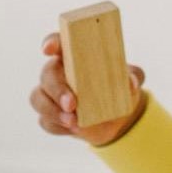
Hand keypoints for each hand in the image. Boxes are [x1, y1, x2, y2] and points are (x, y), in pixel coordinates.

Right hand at [31, 31, 147, 144]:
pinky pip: (45, 121)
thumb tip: (131, 82)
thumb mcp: (131, 80)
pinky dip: (57, 126)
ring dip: (53, 111)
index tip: (48, 49)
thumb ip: (133, 76)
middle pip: (47, 74)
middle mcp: (57, 72)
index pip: (57, 42)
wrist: (117, 119)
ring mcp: (50, 94)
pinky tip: (73, 130)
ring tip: (73, 122)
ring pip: (38, 98)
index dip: (50, 43)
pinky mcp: (50, 116)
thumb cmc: (120, 89)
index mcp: (74, 55)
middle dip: (57, 90)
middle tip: (72, 104)